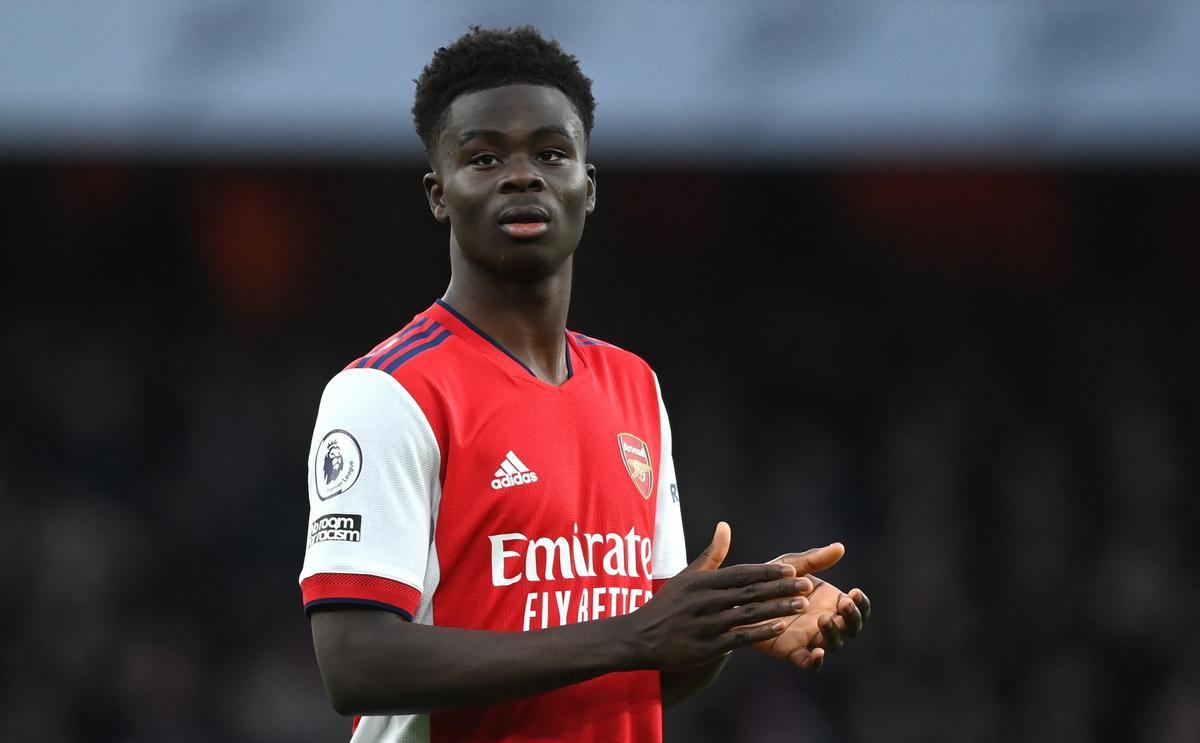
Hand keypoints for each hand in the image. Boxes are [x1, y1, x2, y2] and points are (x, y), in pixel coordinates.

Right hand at [625, 522, 812, 672]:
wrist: (639, 637)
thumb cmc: (667, 604)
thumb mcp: (686, 576)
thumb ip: (711, 554)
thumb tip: (725, 526)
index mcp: (702, 582)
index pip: (741, 574)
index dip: (768, 572)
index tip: (792, 569)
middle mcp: (705, 601)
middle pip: (750, 593)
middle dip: (781, 588)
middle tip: (808, 585)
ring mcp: (706, 624)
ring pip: (748, 615)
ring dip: (777, 609)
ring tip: (801, 605)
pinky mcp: (706, 647)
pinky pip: (738, 638)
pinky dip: (760, 633)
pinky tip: (780, 628)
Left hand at [752, 544, 870, 669]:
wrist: (741, 598)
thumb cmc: (771, 580)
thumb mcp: (792, 565)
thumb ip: (815, 559)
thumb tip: (840, 547)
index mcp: (830, 601)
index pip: (857, 608)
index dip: (861, 604)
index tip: (854, 593)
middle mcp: (825, 621)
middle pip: (852, 628)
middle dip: (852, 617)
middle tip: (843, 604)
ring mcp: (811, 638)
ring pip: (834, 644)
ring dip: (834, 633)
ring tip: (824, 618)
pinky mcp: (793, 650)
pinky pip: (809, 663)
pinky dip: (817, 661)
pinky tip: (818, 652)